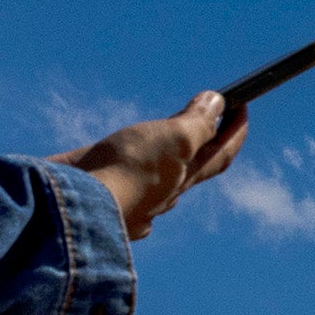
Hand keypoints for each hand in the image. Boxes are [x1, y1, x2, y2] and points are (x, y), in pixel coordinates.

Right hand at [57, 90, 247, 242]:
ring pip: (156, 180)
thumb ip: (197, 124)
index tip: (242, 106)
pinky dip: (125, 173)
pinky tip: (117, 166)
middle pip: (190, 167)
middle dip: (200, 142)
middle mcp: (162, 195)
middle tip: (202, 116)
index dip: (235, 131)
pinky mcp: (100, 203)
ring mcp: (133, 202)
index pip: (222, 154)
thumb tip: (217, 104)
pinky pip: (122, 187)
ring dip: (162, 159)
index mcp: (184, 178)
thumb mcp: (174, 138)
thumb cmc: (127, 171)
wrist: (72, 209)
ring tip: (158, 137)